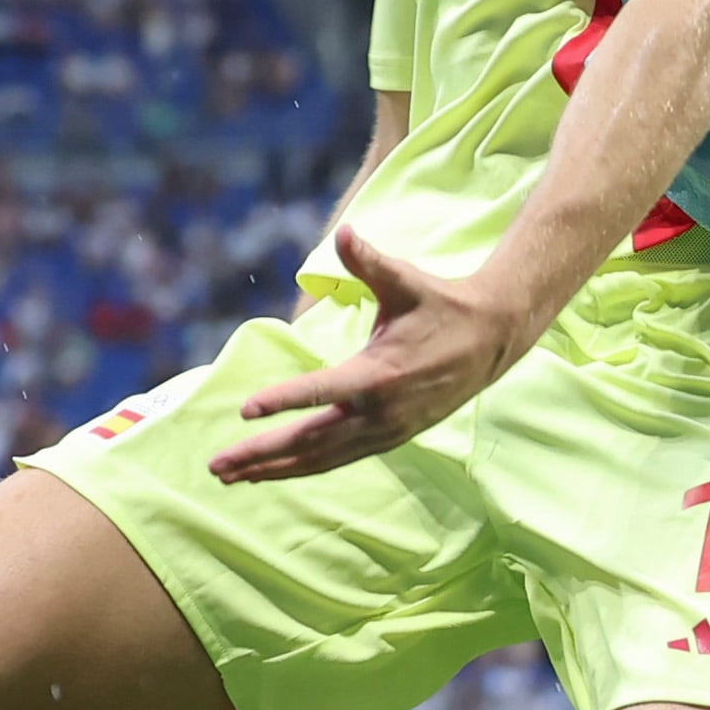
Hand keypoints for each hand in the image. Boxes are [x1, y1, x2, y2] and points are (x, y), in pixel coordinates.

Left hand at [210, 224, 537, 483]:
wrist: (492, 339)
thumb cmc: (441, 304)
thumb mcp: (405, 280)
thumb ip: (369, 262)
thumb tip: (345, 231)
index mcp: (380, 372)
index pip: (322, 392)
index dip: (283, 401)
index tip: (245, 411)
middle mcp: (381, 411)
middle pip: (312, 441)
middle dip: (262, 454)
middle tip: (218, 466)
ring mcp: (387, 431)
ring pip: (322, 458)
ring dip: (275, 469)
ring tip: (232, 477)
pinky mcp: (392, 438)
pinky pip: (339, 459)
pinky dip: (304, 468)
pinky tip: (273, 473)